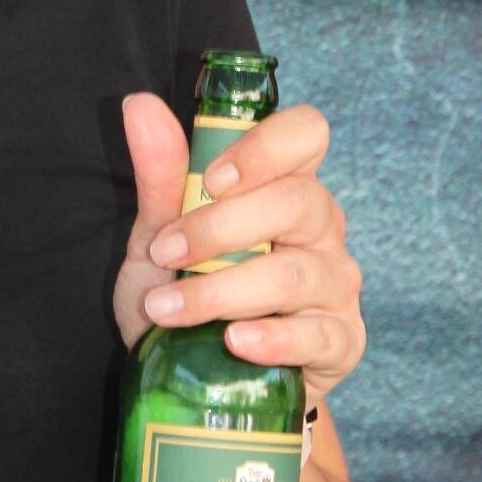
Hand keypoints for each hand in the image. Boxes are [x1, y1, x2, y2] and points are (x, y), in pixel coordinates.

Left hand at [112, 94, 364, 406]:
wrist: (196, 376)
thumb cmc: (187, 288)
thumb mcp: (160, 234)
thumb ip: (160, 175)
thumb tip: (139, 105)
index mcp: (282, 184)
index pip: (306, 133)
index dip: (264, 148)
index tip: (212, 181)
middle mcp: (320, 227)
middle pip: (298, 202)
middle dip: (221, 227)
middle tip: (164, 252)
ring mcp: (336, 285)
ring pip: (296, 273)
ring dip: (222, 290)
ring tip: (167, 308)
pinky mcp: (342, 342)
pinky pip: (320, 336)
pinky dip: (273, 339)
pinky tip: (233, 342)